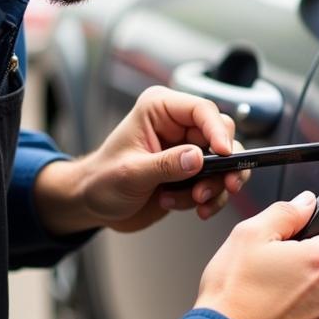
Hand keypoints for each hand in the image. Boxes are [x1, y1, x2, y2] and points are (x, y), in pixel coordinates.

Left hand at [33, 86, 249, 234]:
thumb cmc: (102, 181)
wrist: (93, 205)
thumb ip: (165, 165)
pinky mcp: (192, 173)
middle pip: (222, 136)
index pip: (202, 110)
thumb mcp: (131, 173)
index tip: (224, 156)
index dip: (218, 132)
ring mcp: (187, 150)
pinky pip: (218, 183)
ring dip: (214, 187)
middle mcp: (178, 125)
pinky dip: (211, 199)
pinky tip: (194, 209)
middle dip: (222, 166)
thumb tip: (198, 159)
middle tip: (217, 187)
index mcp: (160, 109)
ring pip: (224, 163)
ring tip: (193, 202)